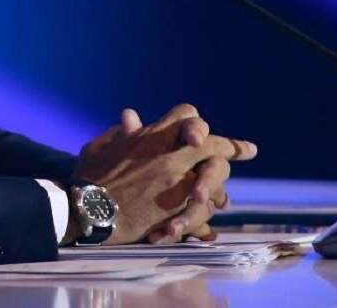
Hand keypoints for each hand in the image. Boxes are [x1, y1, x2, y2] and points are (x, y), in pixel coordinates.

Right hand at [72, 104, 255, 245]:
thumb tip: (131, 115)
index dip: (197, 122)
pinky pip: (204, 204)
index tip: (207, 132)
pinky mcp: (177, 204)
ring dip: (219, 183)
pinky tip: (209, 221)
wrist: (87, 209)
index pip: (187, 115)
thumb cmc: (89, 177)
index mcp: (151, 135)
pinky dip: (207, 213)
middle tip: (248, 151)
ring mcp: (176, 178)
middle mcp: (169, 152)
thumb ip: (120, 131)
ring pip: (214, 172)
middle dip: (232, 146)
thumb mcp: (100, 146)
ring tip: (223, 196)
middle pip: (212, 141)